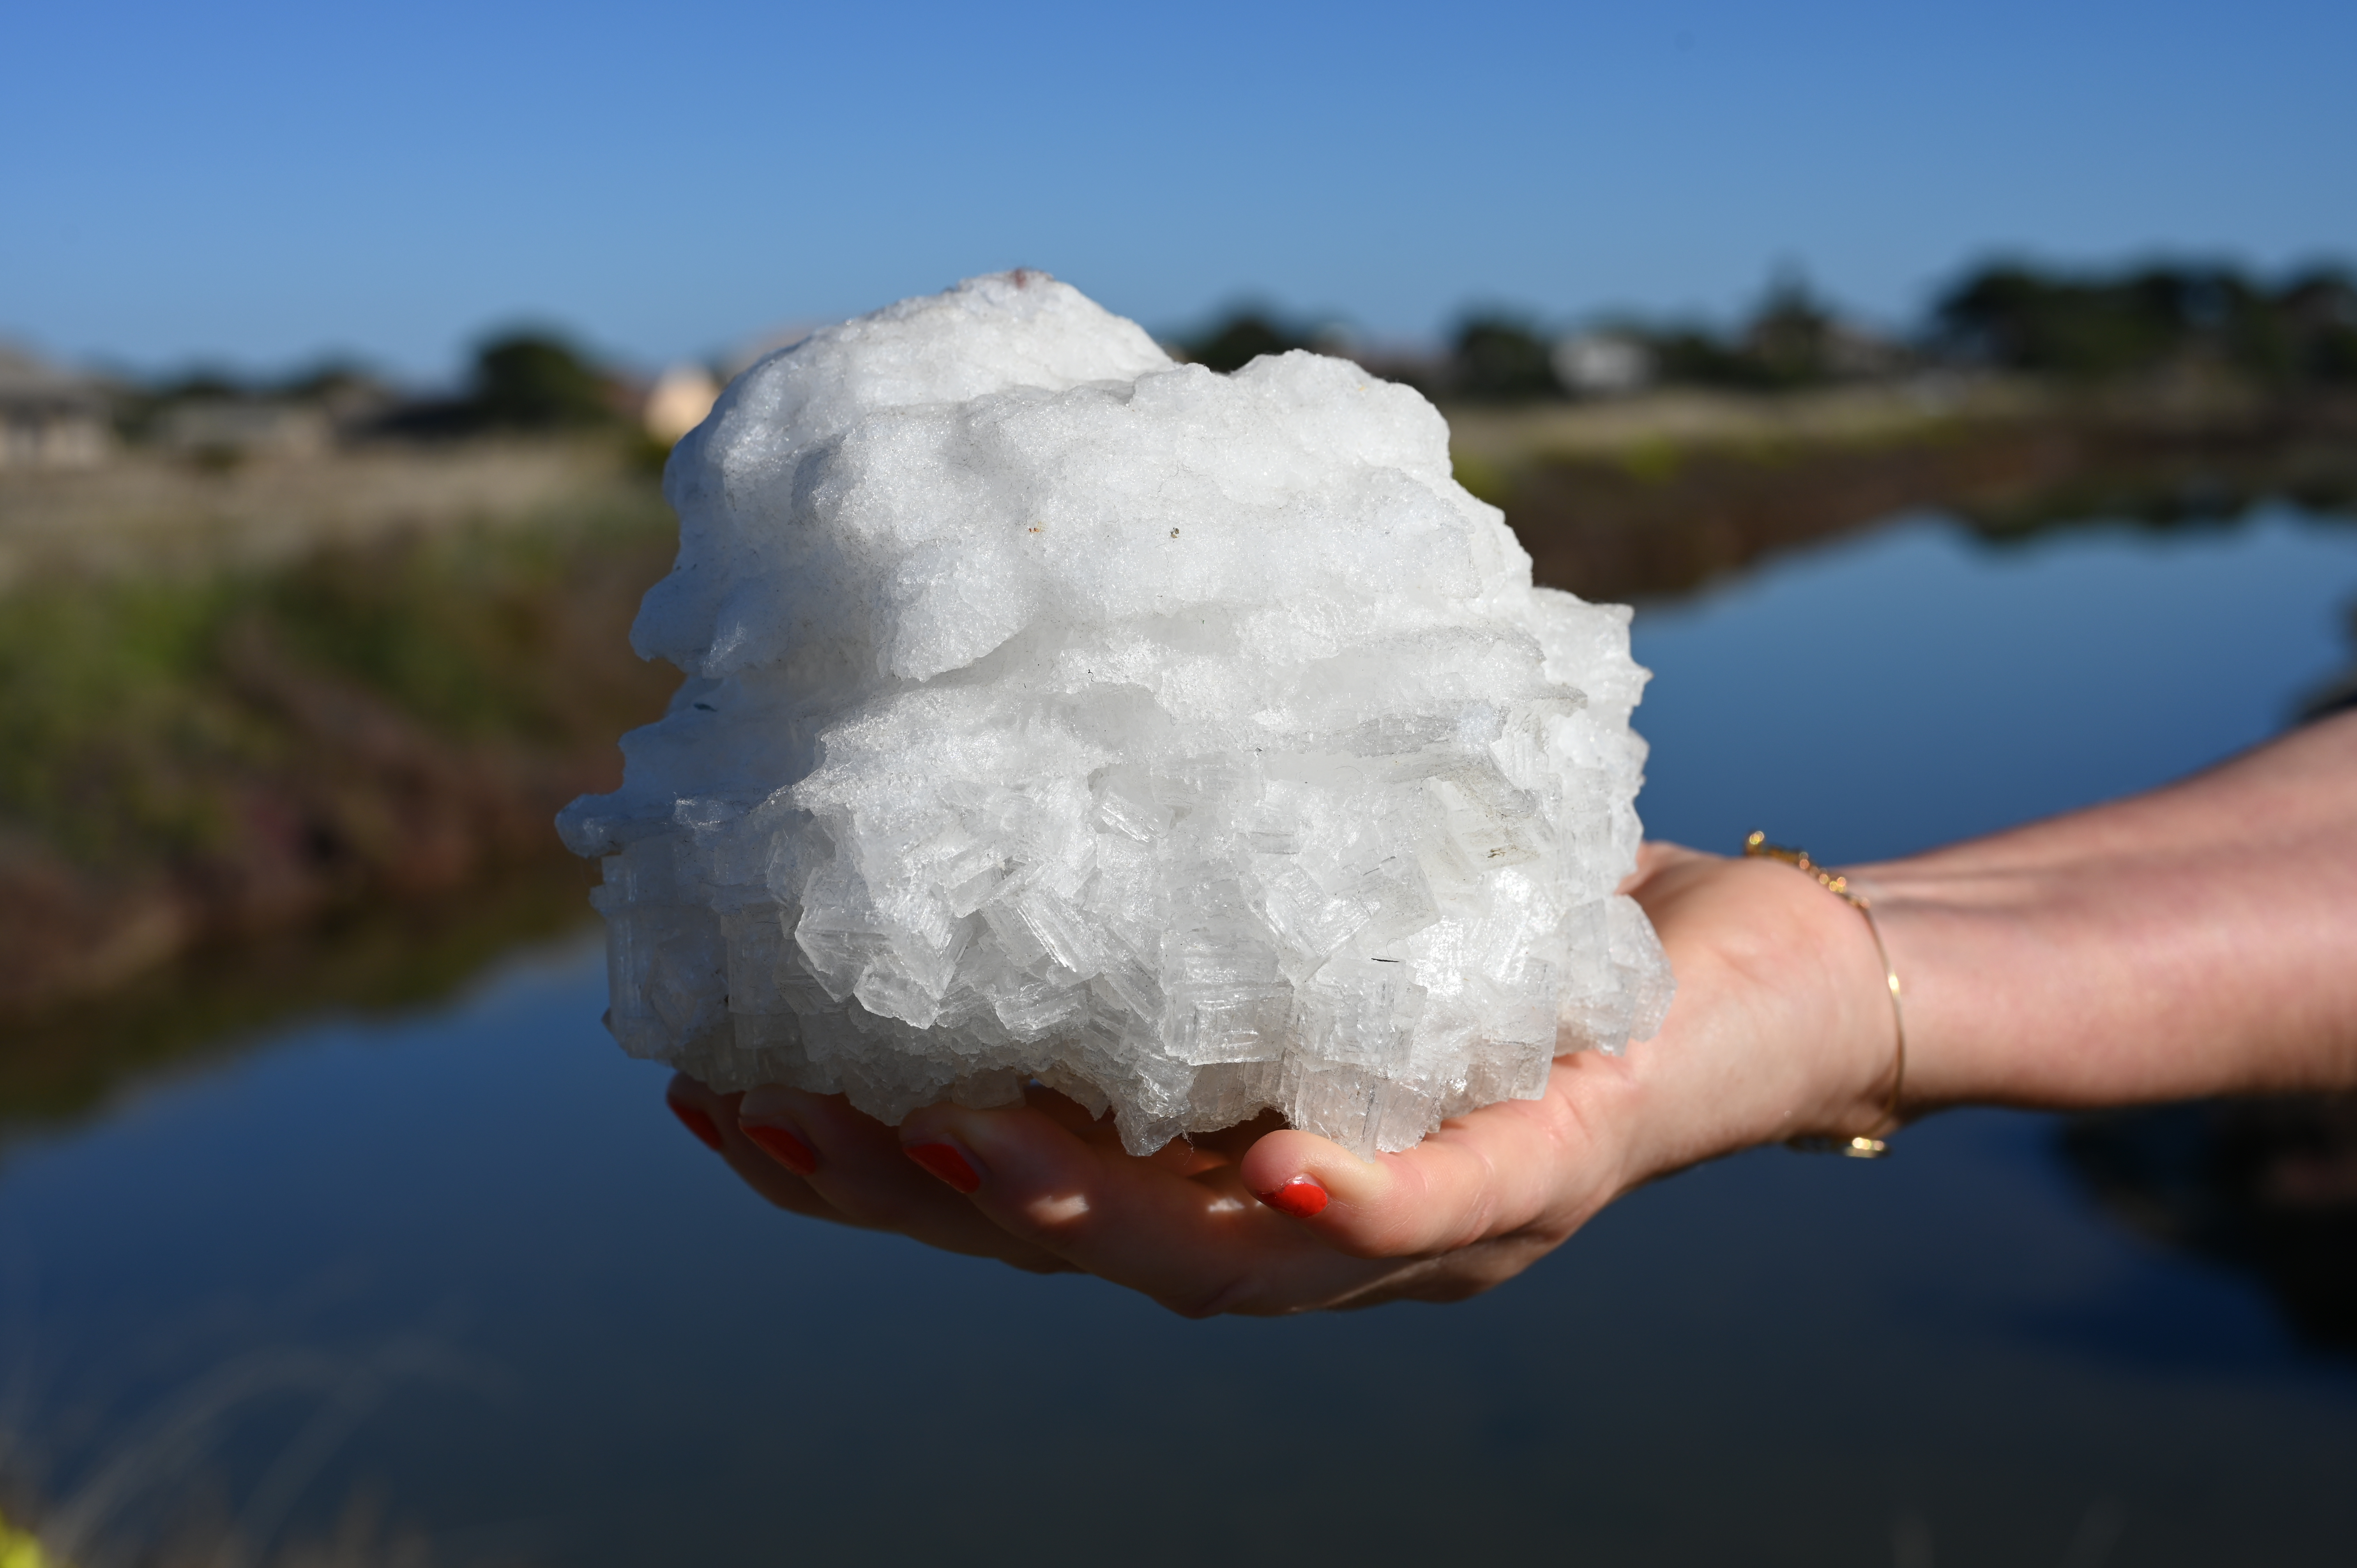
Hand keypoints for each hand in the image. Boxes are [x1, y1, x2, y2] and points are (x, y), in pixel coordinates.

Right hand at [664, 841, 1903, 1314]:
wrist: (1769, 967)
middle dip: (910, 1193)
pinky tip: (1257, 1170)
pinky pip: (1427, 1212)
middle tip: (761, 1106)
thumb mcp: (1331, 870)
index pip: (1016, 1188)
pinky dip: (1334, 1206)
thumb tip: (1039, 694)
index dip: (857, 1166)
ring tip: (936, 1128)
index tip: (710, 1083)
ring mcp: (1427, 1224)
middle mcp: (1302, 1227)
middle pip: (1078, 1243)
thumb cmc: (1524, 909)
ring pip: (1211, 1255)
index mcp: (1229, 1161)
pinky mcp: (1551, 1170)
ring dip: (1065, 1200)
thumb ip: (1203, 847)